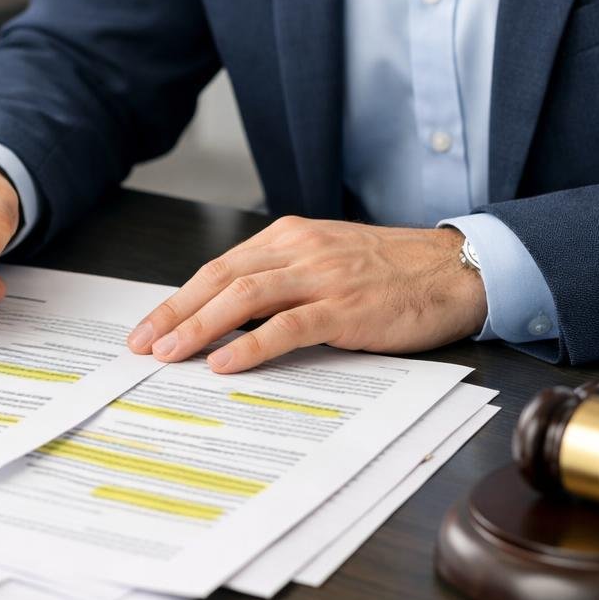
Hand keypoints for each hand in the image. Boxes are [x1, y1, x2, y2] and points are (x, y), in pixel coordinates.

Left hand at [126, 216, 487, 372]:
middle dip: (173, 313)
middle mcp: (299, 250)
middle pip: (219, 279)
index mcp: (289, 237)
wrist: (457, 270)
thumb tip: (228, 317)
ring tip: (168, 354)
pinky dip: (250, 345)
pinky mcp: (346, 308)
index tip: (148, 326)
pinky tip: (224, 362)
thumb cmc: (391, 272)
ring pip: (243, 298)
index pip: (219, 268)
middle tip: (141, 345)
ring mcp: (323, 277)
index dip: (178, 299)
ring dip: (199, 327)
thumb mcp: (327, 262)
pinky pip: (287, 326)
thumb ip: (282, 280)